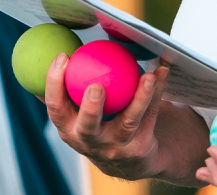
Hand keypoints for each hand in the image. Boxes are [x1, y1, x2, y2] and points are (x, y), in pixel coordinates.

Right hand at [44, 55, 173, 180]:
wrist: (129, 162)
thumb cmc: (99, 125)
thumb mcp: (77, 115)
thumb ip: (66, 92)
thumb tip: (55, 54)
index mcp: (69, 129)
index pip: (56, 108)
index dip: (54, 84)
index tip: (63, 57)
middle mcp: (89, 141)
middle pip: (88, 126)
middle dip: (91, 108)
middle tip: (96, 86)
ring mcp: (116, 146)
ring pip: (129, 122)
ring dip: (139, 98)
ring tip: (147, 76)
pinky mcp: (139, 147)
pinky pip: (150, 115)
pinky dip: (157, 92)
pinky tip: (162, 71)